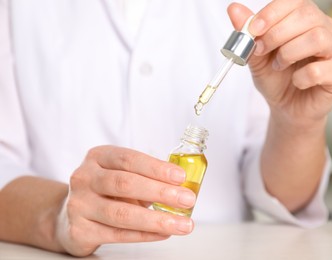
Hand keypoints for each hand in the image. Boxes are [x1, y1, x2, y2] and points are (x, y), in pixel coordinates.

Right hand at [55, 145, 195, 255]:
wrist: (68, 216)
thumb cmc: (104, 191)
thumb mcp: (120, 175)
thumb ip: (146, 178)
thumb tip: (181, 187)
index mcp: (98, 157)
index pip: (129, 159)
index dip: (156, 167)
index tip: (180, 176)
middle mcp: (84, 178)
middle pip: (125, 183)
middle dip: (160, 192)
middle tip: (187, 199)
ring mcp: (79, 205)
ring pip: (121, 213)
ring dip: (157, 219)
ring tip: (182, 224)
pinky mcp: (79, 231)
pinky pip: (117, 234)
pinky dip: (144, 235)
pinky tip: (163, 233)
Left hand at [228, 0, 331, 128]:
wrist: (286, 107)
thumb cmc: (276, 79)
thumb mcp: (256, 56)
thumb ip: (247, 33)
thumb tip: (234, 9)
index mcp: (305, 19)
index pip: (295, 2)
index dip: (272, 13)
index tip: (254, 30)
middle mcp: (325, 29)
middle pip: (308, 16)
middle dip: (277, 34)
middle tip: (261, 50)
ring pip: (318, 38)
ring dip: (289, 53)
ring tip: (279, 66)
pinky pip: (321, 69)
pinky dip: (301, 77)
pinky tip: (296, 82)